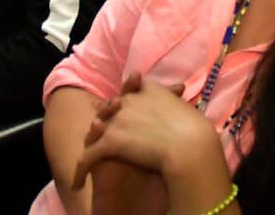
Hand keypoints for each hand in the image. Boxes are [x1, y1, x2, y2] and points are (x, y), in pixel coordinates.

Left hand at [73, 75, 224, 186]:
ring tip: (87, 162)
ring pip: (96, 132)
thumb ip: (174, 101)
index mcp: (148, 88)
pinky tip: (78, 185)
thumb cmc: (196, 130)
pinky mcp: (110, 141)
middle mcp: (129, 99)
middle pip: (110, 109)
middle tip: (104, 136)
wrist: (191, 146)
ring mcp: (118, 119)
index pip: (129, 92)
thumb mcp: (184, 107)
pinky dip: (81, 171)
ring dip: (92, 145)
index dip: (126, 106)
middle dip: (107, 121)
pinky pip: (88, 156)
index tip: (126, 113)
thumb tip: (177, 95)